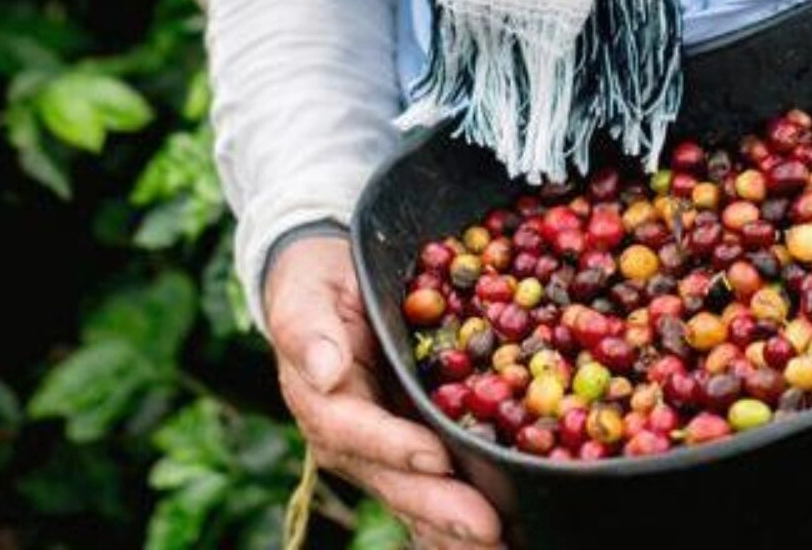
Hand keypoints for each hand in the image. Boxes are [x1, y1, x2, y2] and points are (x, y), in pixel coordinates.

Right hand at [264, 235, 502, 546]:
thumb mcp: (305, 293)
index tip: (435, 458)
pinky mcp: (410, 455)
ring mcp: (381, 455)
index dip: (394, 448)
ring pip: (416, 500)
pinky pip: (435, 492)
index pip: (354, 432)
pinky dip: (461, 521)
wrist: (326, 289)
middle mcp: (350, 441)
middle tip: (486, 527)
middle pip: (393, 481)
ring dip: (455, 528)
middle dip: (438, 507)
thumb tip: (323, 370)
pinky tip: (505, 539)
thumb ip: (308, 329)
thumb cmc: (317, 286)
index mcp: (321, 402)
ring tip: (502, 544)